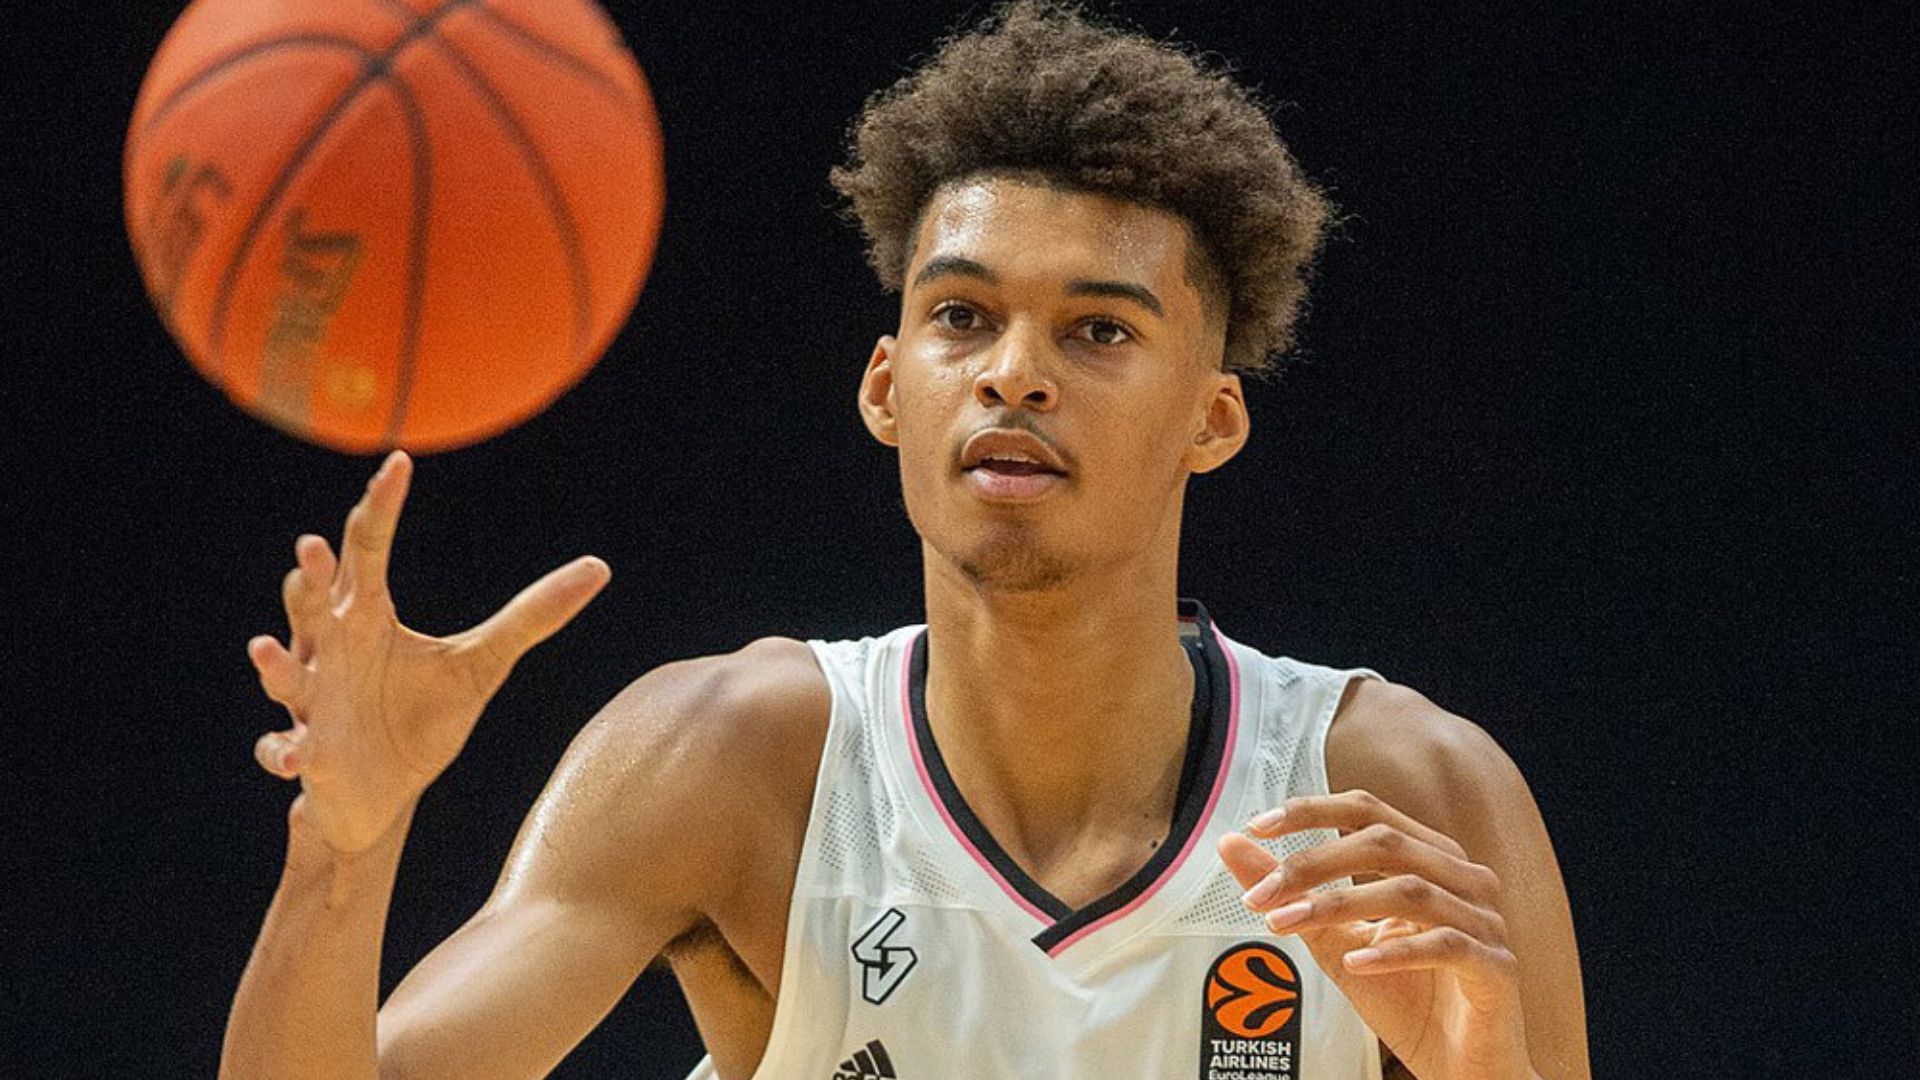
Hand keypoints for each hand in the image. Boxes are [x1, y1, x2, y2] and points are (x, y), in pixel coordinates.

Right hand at [248, 451, 610, 855]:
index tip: (397, 462)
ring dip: (276, 665)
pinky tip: (296, 756)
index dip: (381, 507)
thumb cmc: (421, 718)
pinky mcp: (307, 756)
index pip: (370, 551)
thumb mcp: (482, 665)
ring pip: (286, 675)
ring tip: (266, 647)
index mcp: (368, 619)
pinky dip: (283, 752)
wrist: (383, 796)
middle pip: (314, 603)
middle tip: (314, 547)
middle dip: (309, 580)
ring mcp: (312, 704)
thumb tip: (600, 568)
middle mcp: (331, 652)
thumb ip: (532, 617)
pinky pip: (284, 751)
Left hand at [1218, 791, 1530, 1079]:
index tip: (1257, 826)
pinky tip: (1353, 963)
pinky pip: (1443, 945)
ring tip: (1288, 924)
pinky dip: (1393, 952)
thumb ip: (1291, 891)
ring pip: (1409, 891)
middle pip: (1384, 843)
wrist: (1459, 1065)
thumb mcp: (1333, 940)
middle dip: (1312, 863)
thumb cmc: (1404, 998)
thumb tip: (1232, 842)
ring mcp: (1485, 920)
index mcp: (1429, 856)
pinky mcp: (1496, 966)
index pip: (1368, 811)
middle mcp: (1464, 877)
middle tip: (1260, 893)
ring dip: (1339, 904)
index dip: (1312, 811)